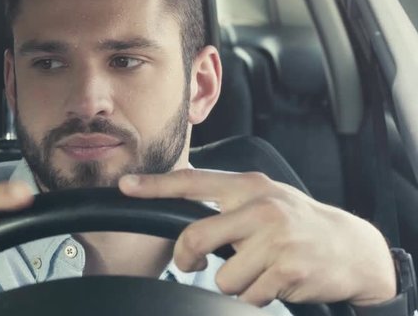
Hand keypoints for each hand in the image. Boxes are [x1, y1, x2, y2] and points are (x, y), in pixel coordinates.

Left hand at [119, 169, 395, 306]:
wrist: (351, 248)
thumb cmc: (299, 223)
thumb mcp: (265, 198)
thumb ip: (228, 202)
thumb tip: (185, 214)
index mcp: (249, 186)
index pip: (192, 182)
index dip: (155, 186)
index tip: (126, 186)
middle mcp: (260, 207)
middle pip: (195, 238)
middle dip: (187, 259)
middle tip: (194, 263)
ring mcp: (274, 239)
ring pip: (221, 277)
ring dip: (235, 282)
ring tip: (259, 269)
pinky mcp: (286, 270)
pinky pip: (248, 295)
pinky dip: (256, 295)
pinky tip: (275, 280)